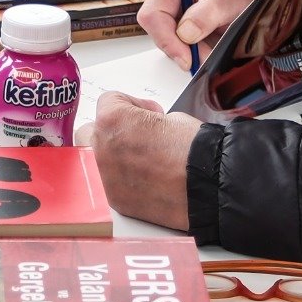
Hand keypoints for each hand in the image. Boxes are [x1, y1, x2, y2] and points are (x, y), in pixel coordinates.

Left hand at [84, 91, 198, 229]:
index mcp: (112, 120)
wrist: (209, 185)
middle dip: (111, 130)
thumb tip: (144, 129)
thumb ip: (145, 119)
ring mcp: (106, 177)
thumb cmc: (195, 150)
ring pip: (97, 160)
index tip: (148, 114)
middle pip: (92, 131)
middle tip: (135, 134)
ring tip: (142, 160)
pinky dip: (124, 180)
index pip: (109, 101)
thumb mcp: (170, 117)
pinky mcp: (116, 200)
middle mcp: (101, 148)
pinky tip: (146, 179)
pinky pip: (111, 183)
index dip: (133, 105)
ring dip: (114, 156)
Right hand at [137, 0, 262, 65]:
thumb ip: (212, 10)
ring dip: (185, 52)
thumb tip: (186, 32)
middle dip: (177, 48)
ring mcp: (171, 13)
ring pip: (163, 41)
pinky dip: (188, 54)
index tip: (186, 56)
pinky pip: (173, 47)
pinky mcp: (177, 28)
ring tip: (208, 49)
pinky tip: (204, 48)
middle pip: (154, 29)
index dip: (166, 38)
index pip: (153, 13)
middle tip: (200, 56)